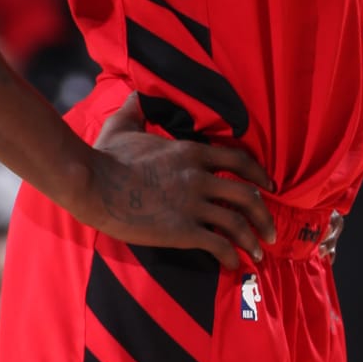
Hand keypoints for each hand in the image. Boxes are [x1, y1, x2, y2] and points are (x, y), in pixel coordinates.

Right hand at [79, 92, 274, 265]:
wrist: (91, 184)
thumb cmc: (105, 156)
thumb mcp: (123, 126)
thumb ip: (135, 110)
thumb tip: (135, 95)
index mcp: (191, 152)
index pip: (239, 160)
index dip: (259, 175)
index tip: (270, 187)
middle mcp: (199, 177)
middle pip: (247, 195)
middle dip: (264, 216)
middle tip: (271, 231)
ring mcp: (192, 205)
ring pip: (238, 224)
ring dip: (253, 241)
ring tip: (259, 255)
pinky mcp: (181, 230)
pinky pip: (218, 245)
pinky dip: (231, 257)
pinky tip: (233, 266)